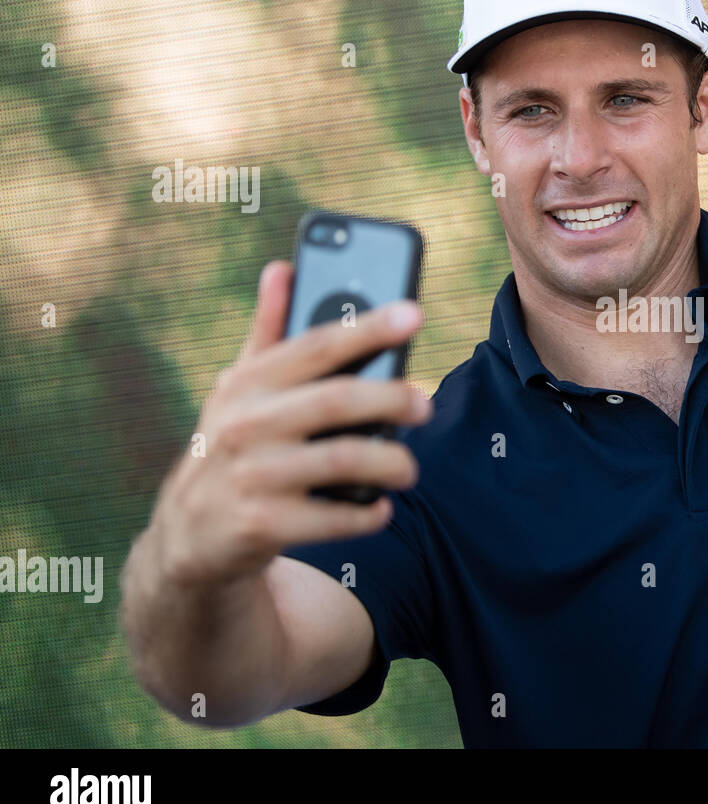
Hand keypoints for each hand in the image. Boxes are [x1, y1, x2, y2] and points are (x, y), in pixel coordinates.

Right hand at [148, 260, 431, 589]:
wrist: (186, 536)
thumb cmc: (232, 447)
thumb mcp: (238, 390)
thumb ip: (268, 332)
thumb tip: (282, 267)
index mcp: (246, 383)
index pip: (317, 345)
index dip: (369, 327)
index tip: (414, 314)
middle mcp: (244, 424)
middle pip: (338, 400)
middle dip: (392, 399)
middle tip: (425, 406)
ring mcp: (252, 476)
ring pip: (343, 459)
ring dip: (389, 462)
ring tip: (407, 469)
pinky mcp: (261, 525)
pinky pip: (333, 517)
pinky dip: (367, 512)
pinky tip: (380, 507)